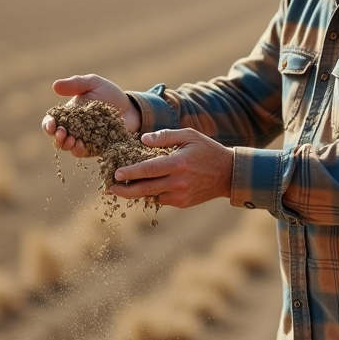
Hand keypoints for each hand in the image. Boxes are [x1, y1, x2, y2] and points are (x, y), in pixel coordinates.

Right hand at [41, 74, 142, 157]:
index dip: (48, 125)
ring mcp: (83, 140)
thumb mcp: (93, 83)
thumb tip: (55, 86)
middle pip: (57, 138)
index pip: (51, 122)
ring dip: (67, 145)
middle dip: (57, 137)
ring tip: (72, 140)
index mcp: (68, 114)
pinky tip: (83, 145)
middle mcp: (73, 129)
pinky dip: (80, 151)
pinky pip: (84, 153)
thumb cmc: (109, 94)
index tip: (52, 125)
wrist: (130, 108)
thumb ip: (75, 83)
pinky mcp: (94, 148)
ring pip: (68, 148)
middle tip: (62, 133)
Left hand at [107, 128, 233, 208]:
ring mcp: (181, 195)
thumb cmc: (207, 150)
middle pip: (145, 188)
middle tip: (110, 188)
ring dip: (136, 193)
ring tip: (122, 189)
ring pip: (151, 196)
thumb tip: (143, 139)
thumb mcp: (189, 135)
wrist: (228, 173)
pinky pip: (161, 200)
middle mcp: (178, 182)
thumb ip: (165, 136)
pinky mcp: (183, 203)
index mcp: (178, 163)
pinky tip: (144, 189)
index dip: (130, 172)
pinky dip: (151, 194)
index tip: (116, 174)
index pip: (148, 169)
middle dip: (125, 189)